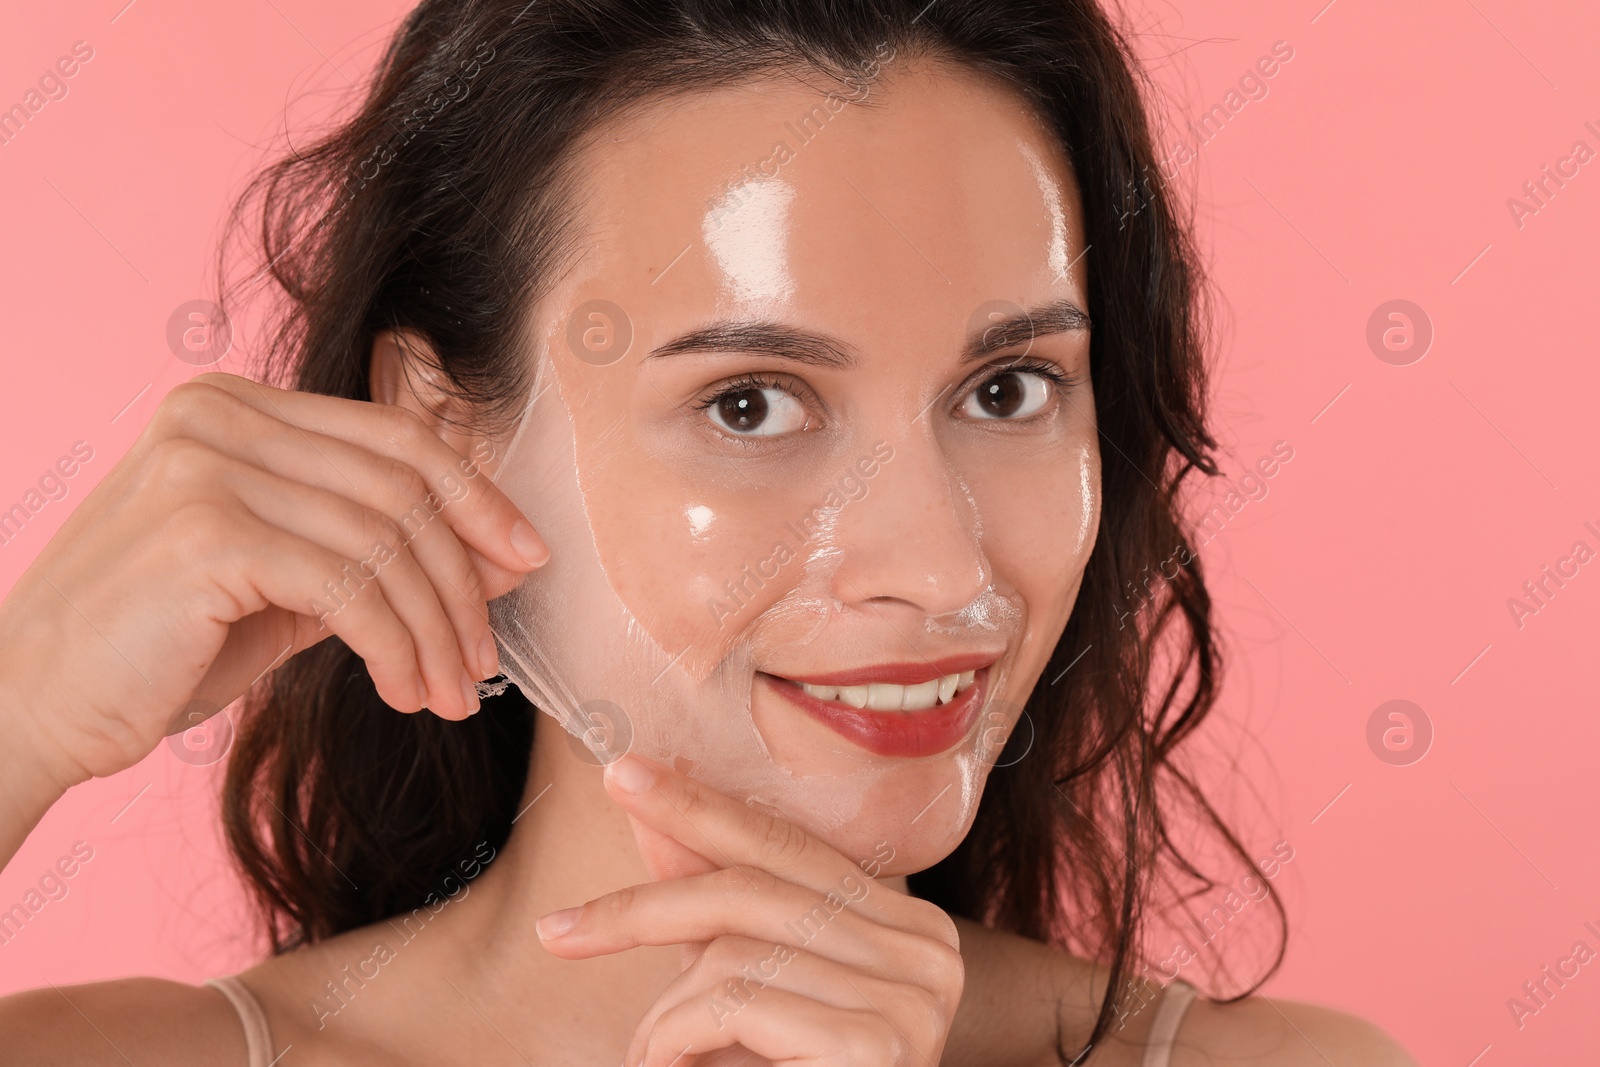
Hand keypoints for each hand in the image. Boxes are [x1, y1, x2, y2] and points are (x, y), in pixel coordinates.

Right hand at [0, 373, 545, 793]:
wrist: (28, 704)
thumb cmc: (159, 647)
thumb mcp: (285, 586)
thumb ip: (377, 557)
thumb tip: (502, 558)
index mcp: (237, 408)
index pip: (394, 437)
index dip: (476, 497)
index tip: (526, 559)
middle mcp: (219, 416)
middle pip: (401, 487)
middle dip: (464, 580)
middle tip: (485, 658)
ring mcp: (207, 465)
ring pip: (384, 542)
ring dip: (436, 629)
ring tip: (449, 691)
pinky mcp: (206, 532)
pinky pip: (350, 587)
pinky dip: (396, 645)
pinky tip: (404, 690)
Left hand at [536, 755, 964, 1065]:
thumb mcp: (749, 987)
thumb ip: (712, 907)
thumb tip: (651, 812)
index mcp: (908, 926)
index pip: (791, 846)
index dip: (703, 809)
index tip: (624, 774)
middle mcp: (928, 952)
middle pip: (754, 889)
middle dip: (643, 909)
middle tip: (557, 931)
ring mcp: (914, 999)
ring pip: (735, 952)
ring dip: (666, 1014)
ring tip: (653, 1061)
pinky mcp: (880, 1046)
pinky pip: (735, 1003)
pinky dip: (679, 1038)